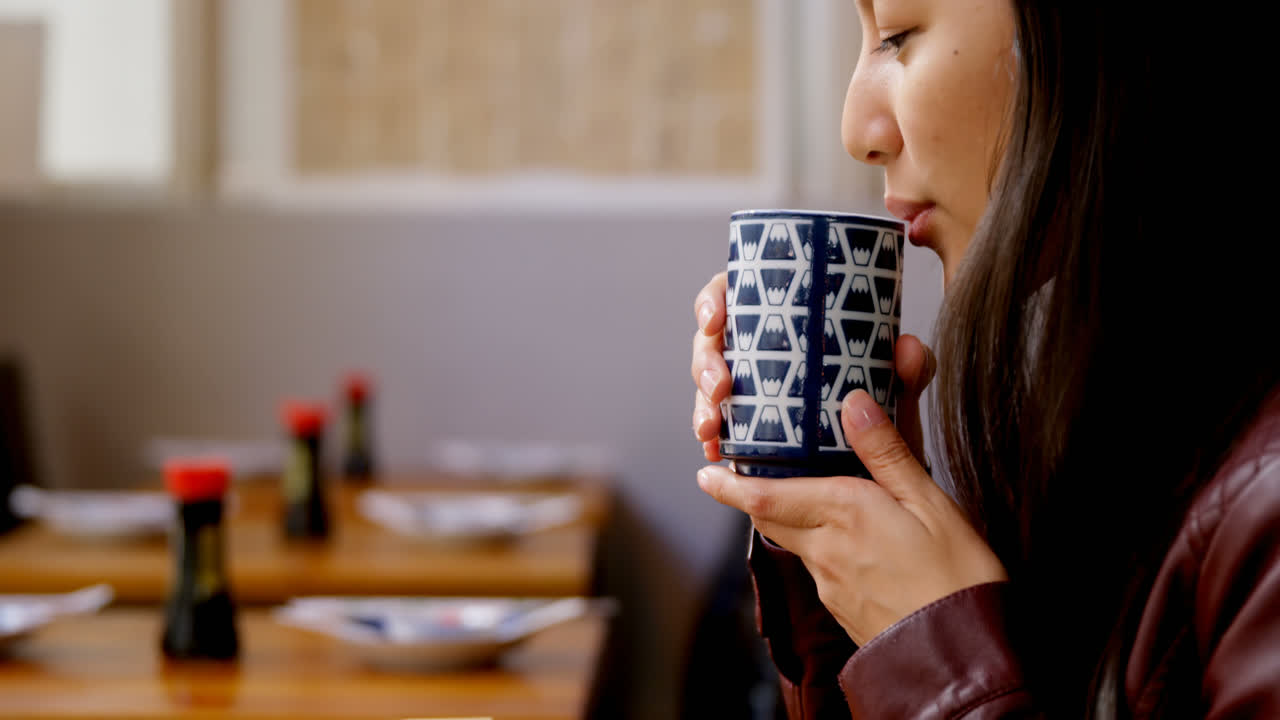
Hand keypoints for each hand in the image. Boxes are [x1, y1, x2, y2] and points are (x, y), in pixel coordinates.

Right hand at [691, 270, 935, 465]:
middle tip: (719, 386)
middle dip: (705, 361)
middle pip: (712, 341)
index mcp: (788, 322)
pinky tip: (713, 450)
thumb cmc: (885, 423)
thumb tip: (907, 346)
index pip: (738, 294)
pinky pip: (715, 429)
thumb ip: (908, 373)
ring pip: (706, 386)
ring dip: (701, 404)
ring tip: (711, 427)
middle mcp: (760, 352)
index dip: (713, 300)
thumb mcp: (897, 397)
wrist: (880, 481)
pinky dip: (710, 439)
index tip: (714, 319)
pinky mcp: (743, 431)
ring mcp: (747, 392)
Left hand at [696, 390, 1007, 645]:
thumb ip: (887, 452)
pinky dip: (817, 543)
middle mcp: (824, 550)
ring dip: (789, 518)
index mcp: (842, 514)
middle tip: (743, 475)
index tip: (705, 472)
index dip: (731, 484)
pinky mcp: (844, 607)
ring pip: (795, 541)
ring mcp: (831, 584)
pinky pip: (818, 565)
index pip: (765, 496)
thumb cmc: (956, 577)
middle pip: (771, 517)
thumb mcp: (930, 502)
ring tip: (801, 497)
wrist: (962, 659)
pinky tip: (843, 538)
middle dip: (753, 496)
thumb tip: (854, 403)